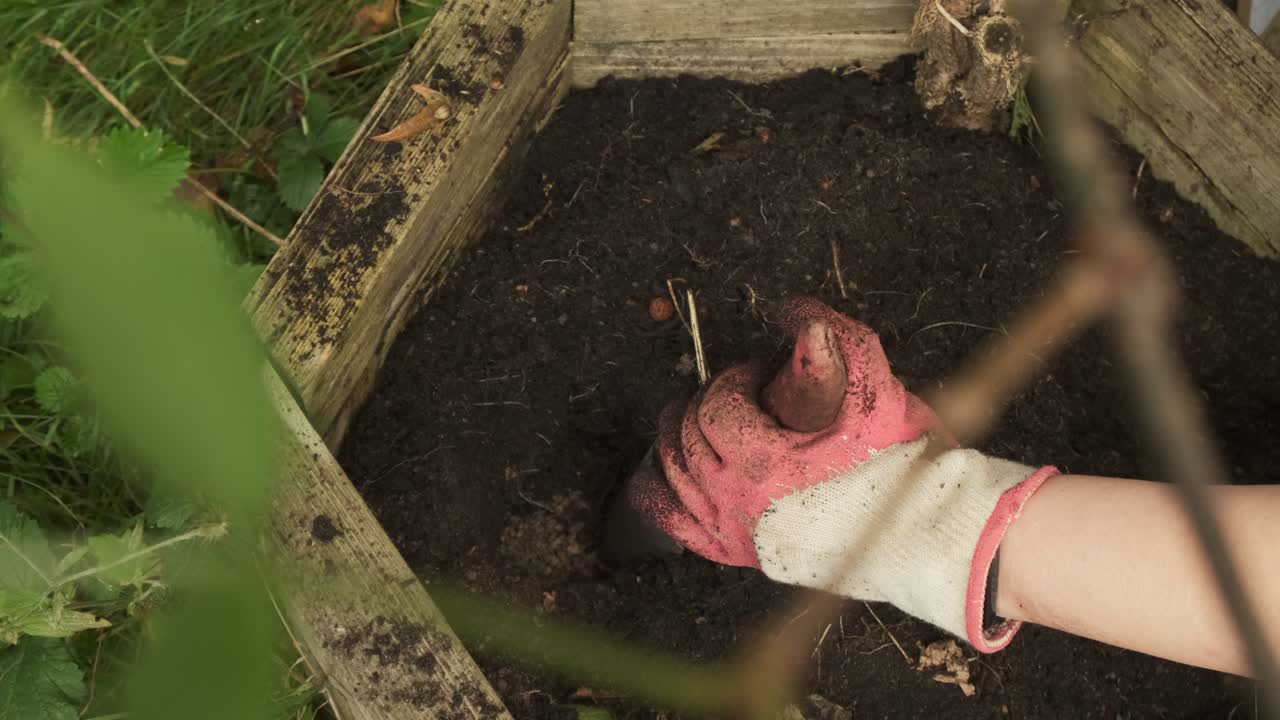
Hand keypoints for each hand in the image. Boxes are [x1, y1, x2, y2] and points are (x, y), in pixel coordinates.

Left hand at [629, 297, 937, 565]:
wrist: (919, 536)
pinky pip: (669, 520)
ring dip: (679, 435)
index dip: (734, 380)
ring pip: (671, 472)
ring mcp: (732, 532)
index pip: (714, 406)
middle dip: (709, 402)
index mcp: (764, 465)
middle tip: (741, 394)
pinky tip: (666, 469)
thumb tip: (793, 311)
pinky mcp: (735, 553)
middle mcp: (737, 503)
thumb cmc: (900, 466)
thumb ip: (838, 343)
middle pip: (687, 435)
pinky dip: (655, 489)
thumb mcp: (876, 393)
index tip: (761, 376)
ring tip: (703, 419)